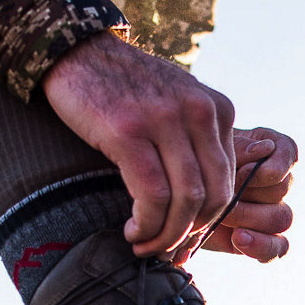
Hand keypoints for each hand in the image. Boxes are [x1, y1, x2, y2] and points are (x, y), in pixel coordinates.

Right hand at [42, 32, 235, 255]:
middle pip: (214, 196)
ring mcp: (165, 120)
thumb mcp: (174, 103)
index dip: (207, 222)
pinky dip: (146, 224)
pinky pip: (152, 195)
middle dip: (191, 235)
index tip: (182, 239)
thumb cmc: (121, 88)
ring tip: (144, 246)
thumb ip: (193, 140)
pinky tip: (131, 231)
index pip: (228, 182)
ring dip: (167, 236)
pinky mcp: (128, 132)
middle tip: (166, 251)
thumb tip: (197, 200)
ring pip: (186, 201)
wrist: (76, 52)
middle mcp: (199, 112)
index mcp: (217, 109)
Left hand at [176, 127, 297, 264]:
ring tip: (222, 217)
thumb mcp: (206, 148)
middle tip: (220, 195)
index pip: (287, 152)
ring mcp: (269, 212)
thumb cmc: (189, 164)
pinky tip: (239, 239)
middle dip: (248, 193)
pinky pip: (278, 247)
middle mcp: (273, 182)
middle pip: (281, 188)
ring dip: (249, 217)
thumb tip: (264, 149)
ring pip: (282, 218)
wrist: (170, 200)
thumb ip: (237, 148)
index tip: (245, 171)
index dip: (271, 164)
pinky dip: (262, 246)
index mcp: (266, 150)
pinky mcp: (260, 239)